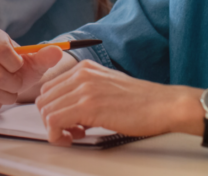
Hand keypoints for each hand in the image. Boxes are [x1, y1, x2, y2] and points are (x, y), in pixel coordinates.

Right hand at [0, 26, 67, 110]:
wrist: (8, 76)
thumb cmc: (20, 67)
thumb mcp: (35, 61)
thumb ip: (46, 56)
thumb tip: (57, 51)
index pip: (1, 51)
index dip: (15, 65)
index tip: (20, 67)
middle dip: (13, 85)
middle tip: (17, 84)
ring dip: (5, 96)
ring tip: (9, 91)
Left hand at [35, 60, 200, 145]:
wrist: (164, 105)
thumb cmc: (142, 102)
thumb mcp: (108, 87)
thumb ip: (86, 93)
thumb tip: (68, 111)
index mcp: (85, 68)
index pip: (49, 88)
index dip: (54, 109)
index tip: (67, 121)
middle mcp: (82, 74)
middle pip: (44, 99)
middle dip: (51, 119)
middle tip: (70, 130)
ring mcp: (84, 89)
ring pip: (46, 111)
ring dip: (55, 129)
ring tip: (75, 135)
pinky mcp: (88, 106)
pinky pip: (54, 122)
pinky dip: (57, 136)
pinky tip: (73, 138)